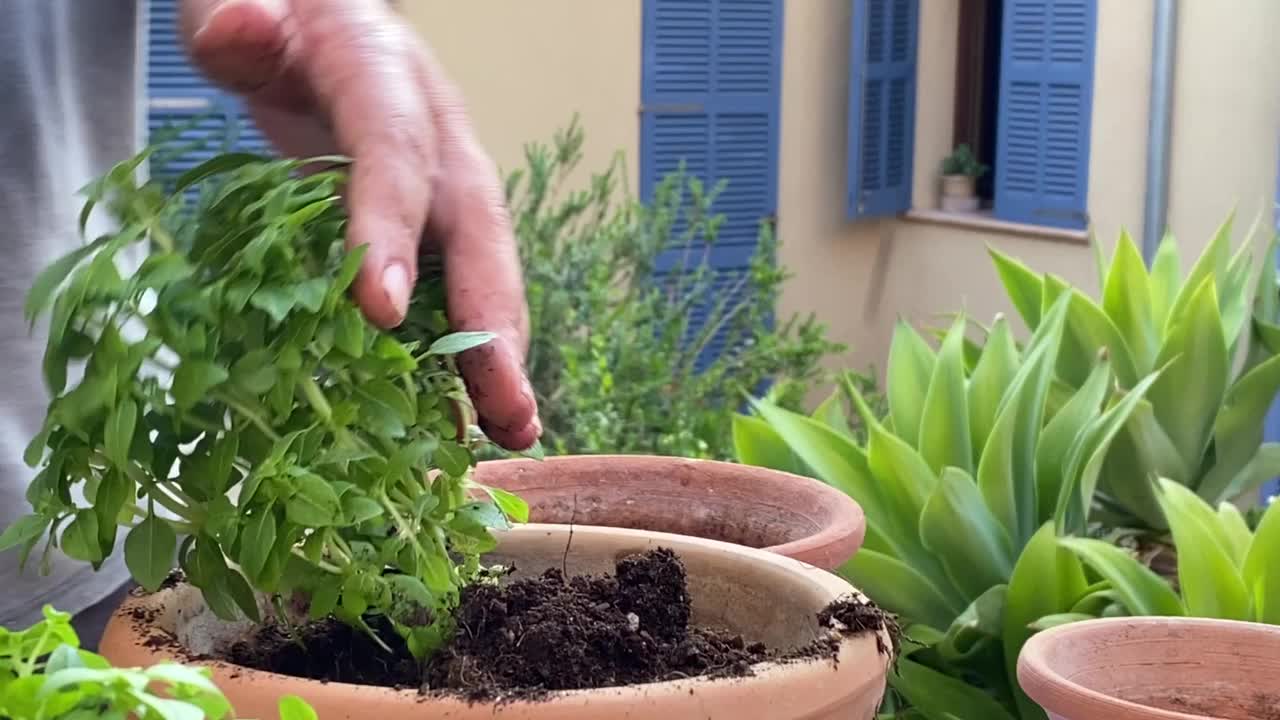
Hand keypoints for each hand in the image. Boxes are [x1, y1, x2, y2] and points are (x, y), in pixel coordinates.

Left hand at [179, 0, 539, 449]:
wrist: (326, 24)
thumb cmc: (286, 22)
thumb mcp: (249, 12)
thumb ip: (238, 26)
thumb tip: (241, 31)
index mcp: (389, 80)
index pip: (393, 154)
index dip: (390, 229)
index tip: (380, 312)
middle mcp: (438, 143)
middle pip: (476, 237)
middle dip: (493, 326)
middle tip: (507, 408)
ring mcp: (444, 192)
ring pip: (483, 277)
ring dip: (498, 358)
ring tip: (509, 434)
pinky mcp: (433, 230)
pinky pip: (454, 295)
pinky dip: (463, 357)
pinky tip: (463, 419)